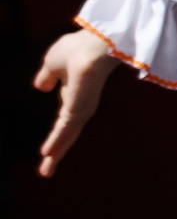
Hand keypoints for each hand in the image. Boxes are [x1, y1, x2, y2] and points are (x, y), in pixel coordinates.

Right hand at [32, 27, 117, 176]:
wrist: (94, 45)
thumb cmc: (77, 49)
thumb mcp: (52, 63)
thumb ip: (47, 76)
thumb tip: (41, 87)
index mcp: (74, 94)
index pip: (64, 121)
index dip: (56, 136)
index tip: (48, 152)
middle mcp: (80, 105)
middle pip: (66, 135)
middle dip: (56, 152)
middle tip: (46, 172)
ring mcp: (81, 109)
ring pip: (66, 137)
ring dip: (56, 154)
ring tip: (46, 173)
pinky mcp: (80, 110)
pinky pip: (65, 129)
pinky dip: (56, 141)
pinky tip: (47, 154)